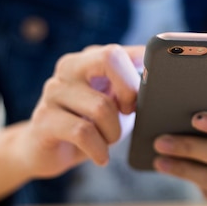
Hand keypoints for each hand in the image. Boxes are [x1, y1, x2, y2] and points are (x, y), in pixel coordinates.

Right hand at [12, 44, 143, 178]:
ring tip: (109, 141)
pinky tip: (100, 157)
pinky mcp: (43, 119)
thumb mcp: (116, 106)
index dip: (143, 67)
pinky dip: (99, 149)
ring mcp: (53, 91)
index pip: (123, 48)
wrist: (44, 151)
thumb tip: (163, 87)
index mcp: (89, 58)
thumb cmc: (89, 126)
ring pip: (101, 106)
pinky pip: (83, 132)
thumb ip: (134, 91)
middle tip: (130, 113)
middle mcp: (69, 67)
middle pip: (109, 57)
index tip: (149, 92)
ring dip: (114, 132)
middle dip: (130, 89)